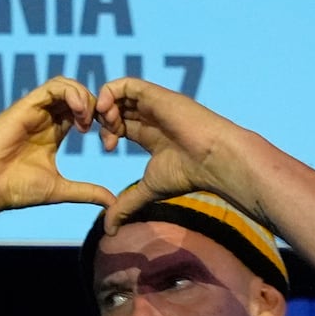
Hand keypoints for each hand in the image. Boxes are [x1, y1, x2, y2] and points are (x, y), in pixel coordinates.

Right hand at [0, 77, 116, 214]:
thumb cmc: (14, 189)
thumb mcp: (59, 189)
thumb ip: (86, 191)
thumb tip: (112, 202)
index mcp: (54, 133)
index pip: (84, 112)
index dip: (102, 120)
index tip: (110, 140)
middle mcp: (45, 118)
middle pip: (78, 95)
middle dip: (98, 106)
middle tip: (105, 127)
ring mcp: (35, 111)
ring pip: (66, 86)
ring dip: (84, 97)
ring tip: (88, 120)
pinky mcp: (25, 106)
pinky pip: (52, 87)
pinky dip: (70, 93)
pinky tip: (78, 112)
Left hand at [94, 78, 249, 230]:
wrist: (212, 159)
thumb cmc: (187, 174)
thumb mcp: (147, 190)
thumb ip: (126, 206)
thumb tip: (108, 231)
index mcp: (149, 133)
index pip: (119, 122)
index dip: (106, 131)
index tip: (107, 148)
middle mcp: (150, 115)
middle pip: (116, 106)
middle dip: (102, 119)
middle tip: (106, 138)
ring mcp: (152, 103)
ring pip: (118, 93)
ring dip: (104, 107)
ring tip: (107, 125)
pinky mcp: (155, 94)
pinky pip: (125, 84)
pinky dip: (109, 93)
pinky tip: (108, 113)